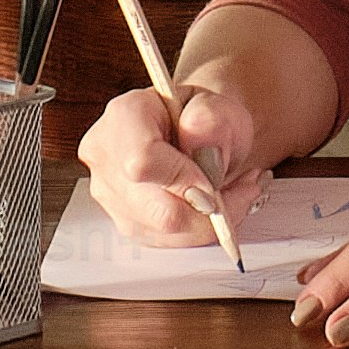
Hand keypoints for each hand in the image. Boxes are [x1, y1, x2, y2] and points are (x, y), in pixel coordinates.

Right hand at [79, 75, 269, 245]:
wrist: (196, 130)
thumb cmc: (204, 117)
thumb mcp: (219, 107)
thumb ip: (211, 122)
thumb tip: (202, 153)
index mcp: (124, 115)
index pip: (143, 161)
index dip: (184, 181)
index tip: (215, 182)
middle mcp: (106, 156)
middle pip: (156, 209)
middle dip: (207, 208)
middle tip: (243, 188)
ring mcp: (110, 193)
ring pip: (164, 232)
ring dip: (207, 221)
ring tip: (229, 191)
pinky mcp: (124, 221)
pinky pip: (166, 241)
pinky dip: (197, 229)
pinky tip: (210, 205)